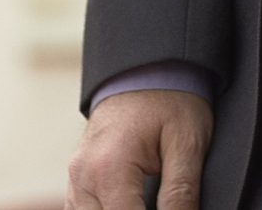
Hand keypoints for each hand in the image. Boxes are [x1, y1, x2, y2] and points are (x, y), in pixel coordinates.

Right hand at [66, 88, 211, 209]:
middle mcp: (82, 176)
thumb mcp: (187, 143)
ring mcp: (75, 178)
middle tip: (166, 206)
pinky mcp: (77, 178)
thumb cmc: (170, 98)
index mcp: (108, 168)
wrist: (147, 65)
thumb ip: (181, 193)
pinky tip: (131, 206)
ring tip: (148, 203)